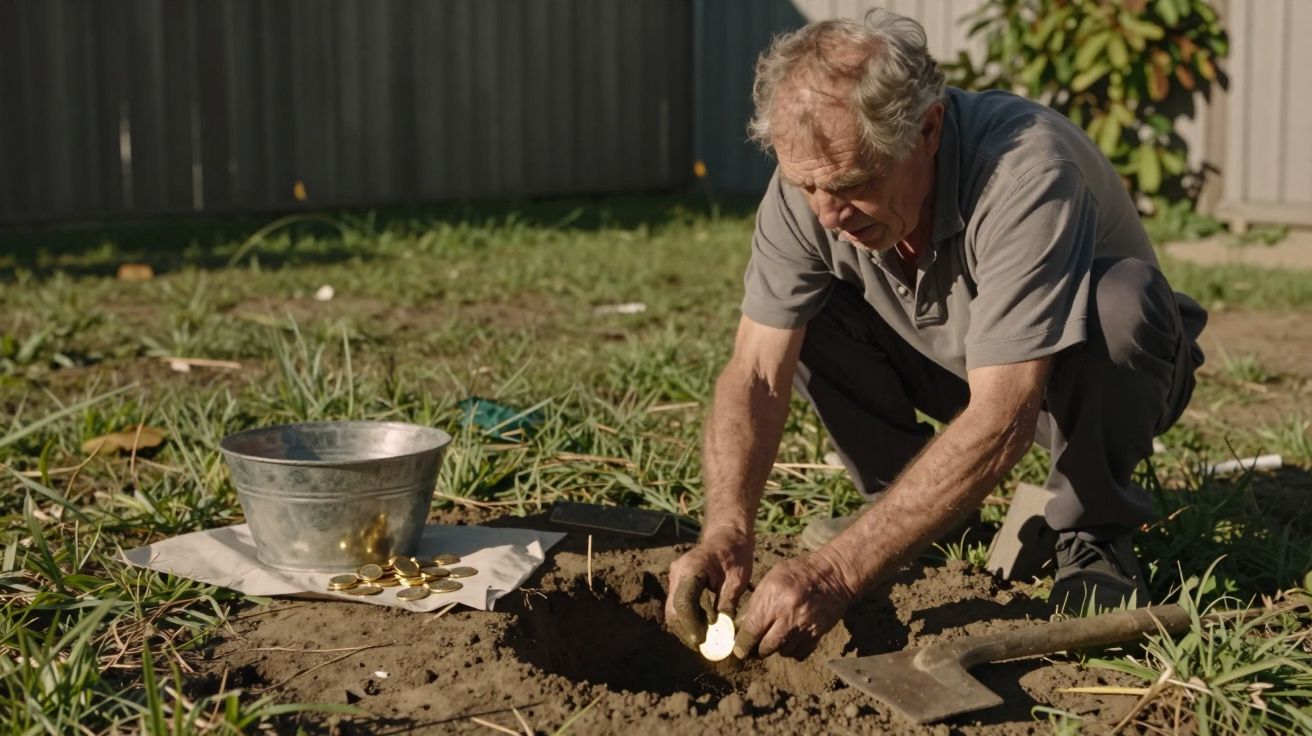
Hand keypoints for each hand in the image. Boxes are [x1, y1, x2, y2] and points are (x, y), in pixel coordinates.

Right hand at [664, 530, 752, 647]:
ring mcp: (675, 578)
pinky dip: (687, 620)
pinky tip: (702, 631)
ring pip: (672, 611)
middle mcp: (677, 573)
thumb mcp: (738, 577)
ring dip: (685, 629)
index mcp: (691, 568)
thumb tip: (723, 631)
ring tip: (704, 643)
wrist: (727, 534)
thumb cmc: (735, 552)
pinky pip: (677, 606)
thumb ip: (727, 602)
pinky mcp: (678, 583)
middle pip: (673, 610)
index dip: (690, 625)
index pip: (683, 602)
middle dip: (686, 632)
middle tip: (704, 648)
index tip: (703, 641)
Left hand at [732, 554, 853, 660]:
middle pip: (766, 647)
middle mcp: (788, 616)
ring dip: (777, 648)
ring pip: (783, 652)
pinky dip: (793, 650)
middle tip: (755, 646)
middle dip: (758, 650)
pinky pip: (800, 653)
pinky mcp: (817, 634)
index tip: (738, 651)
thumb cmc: (798, 572)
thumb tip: (741, 624)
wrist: (834, 575)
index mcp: (773, 599)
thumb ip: (756, 602)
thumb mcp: (771, 579)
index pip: (752, 630)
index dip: (742, 644)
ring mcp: (804, 627)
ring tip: (776, 636)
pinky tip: (791, 639)